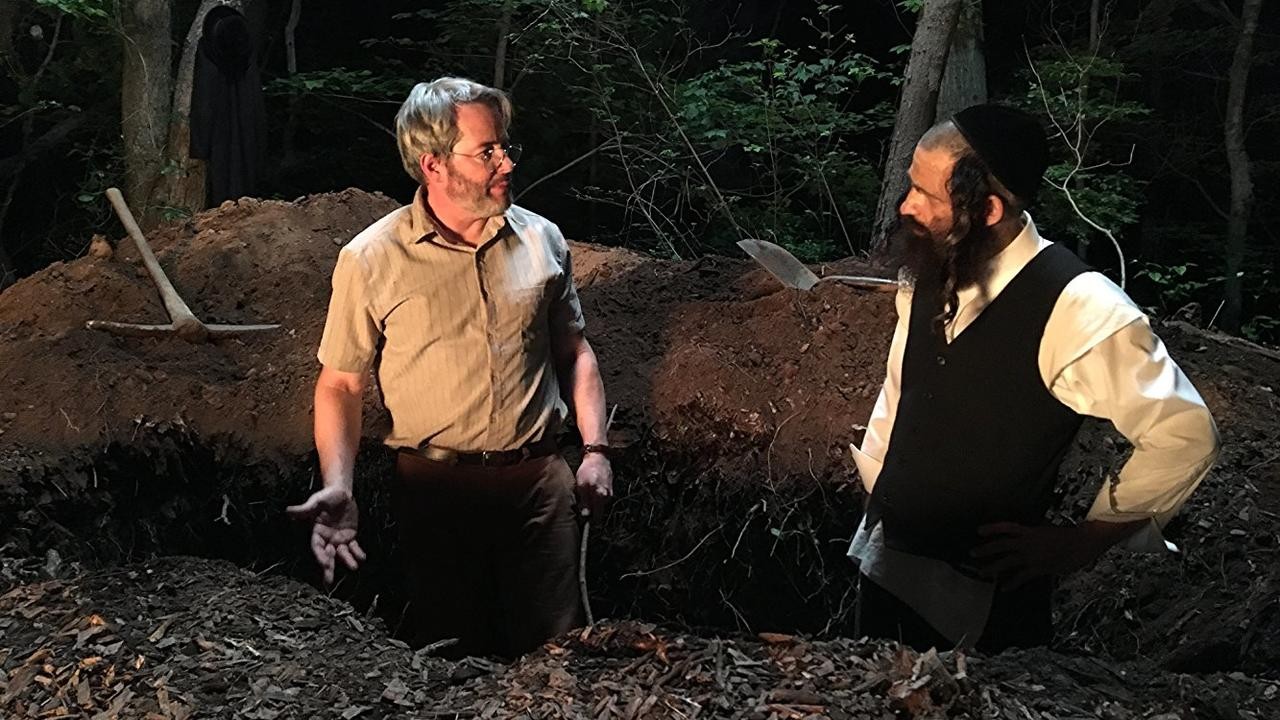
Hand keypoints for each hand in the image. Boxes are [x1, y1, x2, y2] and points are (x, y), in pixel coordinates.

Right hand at [286, 486, 366, 584]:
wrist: (340, 492)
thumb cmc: (326, 497)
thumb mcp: (316, 502)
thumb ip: (304, 509)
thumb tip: (288, 510)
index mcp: (317, 533)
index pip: (317, 547)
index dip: (320, 556)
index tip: (325, 564)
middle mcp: (327, 539)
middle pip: (328, 555)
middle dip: (328, 568)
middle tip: (329, 582)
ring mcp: (339, 539)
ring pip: (342, 553)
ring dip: (347, 560)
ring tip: (354, 567)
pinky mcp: (350, 536)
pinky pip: (354, 546)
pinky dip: (357, 552)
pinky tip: (362, 557)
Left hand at [575, 453, 612, 516]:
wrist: (598, 457)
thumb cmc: (588, 470)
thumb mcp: (582, 486)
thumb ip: (585, 502)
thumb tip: (586, 515)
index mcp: (600, 497)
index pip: (598, 516)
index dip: (591, 520)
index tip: (584, 521)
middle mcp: (607, 496)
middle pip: (599, 510)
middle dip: (591, 511)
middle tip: (581, 507)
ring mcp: (610, 492)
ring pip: (601, 503)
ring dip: (593, 502)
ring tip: (584, 496)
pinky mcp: (609, 487)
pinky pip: (602, 496)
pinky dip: (596, 496)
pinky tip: (590, 490)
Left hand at [970, 522, 1109, 589]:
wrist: (1083, 542)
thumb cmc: (1068, 535)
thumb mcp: (1047, 530)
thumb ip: (1034, 534)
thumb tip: (1026, 537)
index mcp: (1030, 531)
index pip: (1006, 527)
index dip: (992, 528)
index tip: (978, 530)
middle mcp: (1028, 542)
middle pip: (1001, 545)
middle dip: (986, 549)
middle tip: (973, 553)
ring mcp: (1032, 556)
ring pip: (1008, 561)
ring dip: (993, 567)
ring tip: (982, 572)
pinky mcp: (1039, 568)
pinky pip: (1022, 576)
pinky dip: (1012, 582)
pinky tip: (1004, 588)